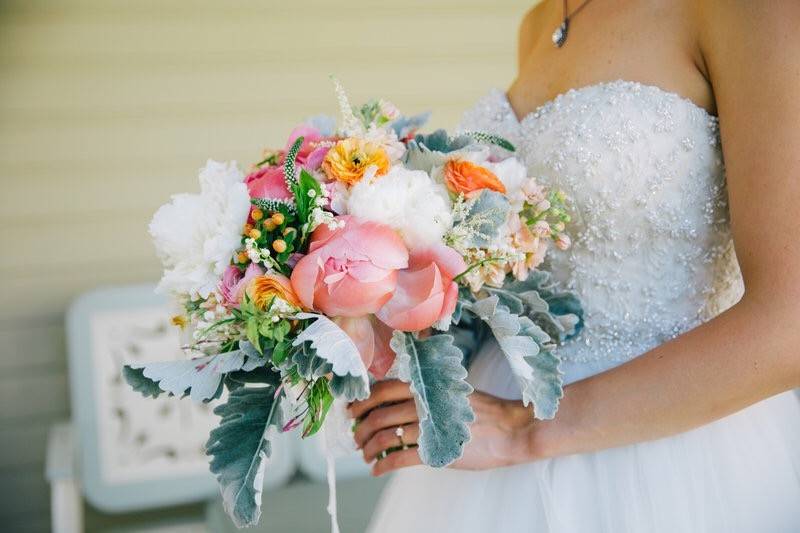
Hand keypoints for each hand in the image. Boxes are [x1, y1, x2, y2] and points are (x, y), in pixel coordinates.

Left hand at [348, 380, 536, 475]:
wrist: (510, 429)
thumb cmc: (481, 410)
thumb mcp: (451, 389)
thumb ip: (424, 391)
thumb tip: (393, 399)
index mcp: (426, 386)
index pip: (381, 391)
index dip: (362, 402)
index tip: (352, 412)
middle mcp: (423, 403)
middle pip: (378, 415)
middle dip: (360, 428)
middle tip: (355, 437)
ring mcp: (429, 427)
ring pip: (384, 437)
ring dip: (368, 448)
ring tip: (366, 454)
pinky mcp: (435, 451)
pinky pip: (398, 459)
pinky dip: (382, 465)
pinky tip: (377, 469)